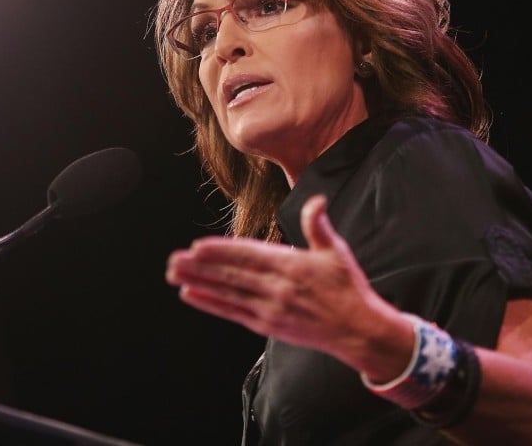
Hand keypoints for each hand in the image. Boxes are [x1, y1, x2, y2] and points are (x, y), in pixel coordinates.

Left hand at [166, 194, 410, 375]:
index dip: (221, 251)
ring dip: (199, 283)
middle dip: (200, 267)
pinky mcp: (268, 325)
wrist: (358, 330)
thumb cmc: (347, 288)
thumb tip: (316, 200)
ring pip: (227, 293)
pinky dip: (210, 303)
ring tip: (174, 274)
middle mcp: (277, 288)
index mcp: (292, 265)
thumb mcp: (335, 251)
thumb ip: (318, 225)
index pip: (248, 255)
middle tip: (174, 259)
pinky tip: (191, 295)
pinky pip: (233, 312)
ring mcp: (270, 308)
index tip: (198, 246)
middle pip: (231, 275)